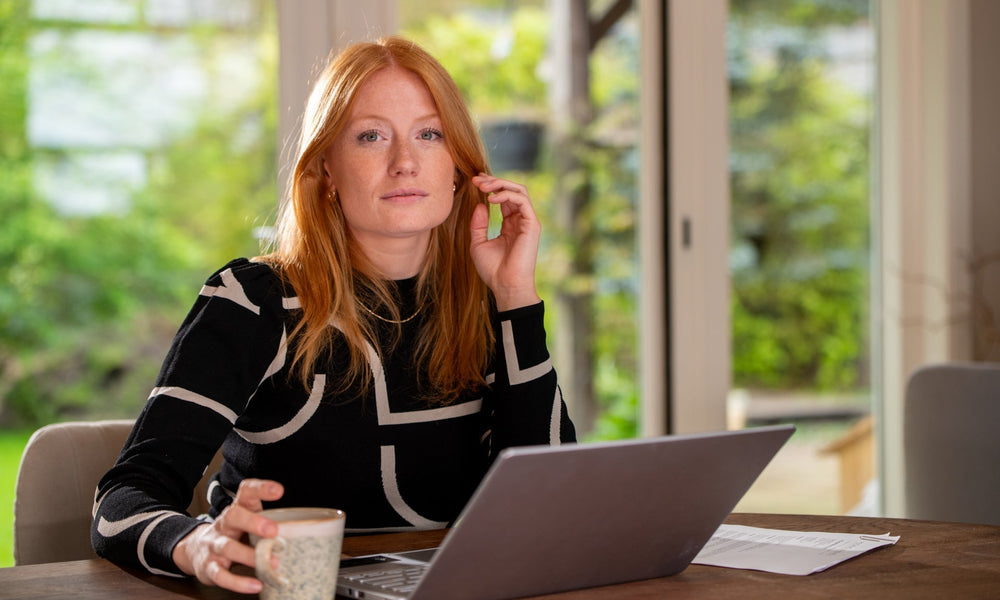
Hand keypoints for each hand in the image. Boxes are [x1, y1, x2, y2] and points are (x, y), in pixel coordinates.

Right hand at [172, 478, 283, 593]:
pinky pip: (221, 575)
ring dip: (250, 555)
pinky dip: (238, 582)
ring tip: (272, 563)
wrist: (196, 550)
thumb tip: (303, 533)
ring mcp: (214, 545)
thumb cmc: (234, 534)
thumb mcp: (248, 523)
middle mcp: (223, 524)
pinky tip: (256, 585)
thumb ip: (270, 523)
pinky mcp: (208, 567)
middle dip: (253, 522)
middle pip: (233, 516)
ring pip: (227, 547)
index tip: (278, 490)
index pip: (246, 492)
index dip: (260, 489)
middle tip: (274, 530)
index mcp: (237, 509)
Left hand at [469, 173, 542, 310]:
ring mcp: (527, 222)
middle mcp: (520, 221)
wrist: (505, 286)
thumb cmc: (493, 270)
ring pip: (519, 191)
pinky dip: (507, 195)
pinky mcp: (532, 225)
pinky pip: (522, 201)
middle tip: (477, 179)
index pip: (503, 197)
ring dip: (500, 184)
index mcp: (509, 224)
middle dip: (494, 181)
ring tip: (483, 186)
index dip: (490, 186)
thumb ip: (478, 224)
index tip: (474, 181)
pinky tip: (491, 199)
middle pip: (511, 190)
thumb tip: (480, 205)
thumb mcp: (478, 243)